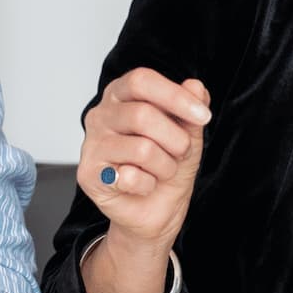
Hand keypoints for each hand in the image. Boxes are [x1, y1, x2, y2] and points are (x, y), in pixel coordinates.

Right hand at [79, 67, 211, 254]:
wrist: (155, 211)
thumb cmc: (166, 166)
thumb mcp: (188, 135)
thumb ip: (191, 110)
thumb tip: (196, 86)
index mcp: (121, 95)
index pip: (142, 81)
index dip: (174, 96)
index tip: (203, 116)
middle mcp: (101, 115)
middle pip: (142, 114)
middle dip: (175, 139)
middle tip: (182, 152)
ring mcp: (91, 144)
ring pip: (142, 148)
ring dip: (165, 166)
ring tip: (162, 171)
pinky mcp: (89, 174)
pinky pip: (130, 177)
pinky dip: (148, 185)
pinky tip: (141, 186)